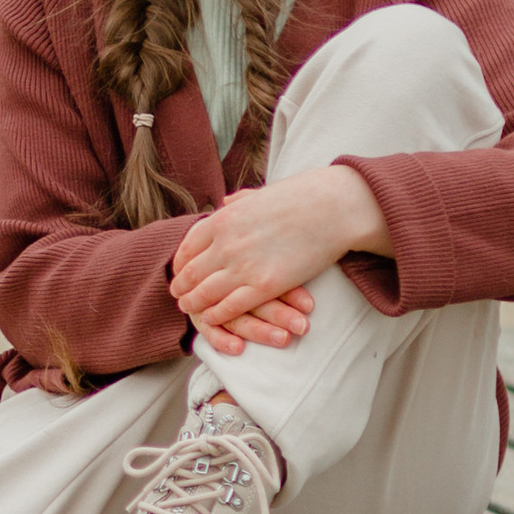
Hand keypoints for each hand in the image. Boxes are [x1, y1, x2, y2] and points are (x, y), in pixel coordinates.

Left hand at [169, 166, 389, 352]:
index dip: (180, 263)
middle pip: (191, 272)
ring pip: (205, 293)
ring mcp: (243, 266)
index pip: (188, 247)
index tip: (179, 271)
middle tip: (177, 294)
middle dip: (182, 286)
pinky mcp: (265, 286)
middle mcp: (226, 243)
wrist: (335, 207)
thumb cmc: (303, 197)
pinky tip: (210, 318)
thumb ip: (239, 201)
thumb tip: (225, 201)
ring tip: (187, 308)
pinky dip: (216, 315)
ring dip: (193, 303)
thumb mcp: (260, 194)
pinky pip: (230, 306)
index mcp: (223, 219)